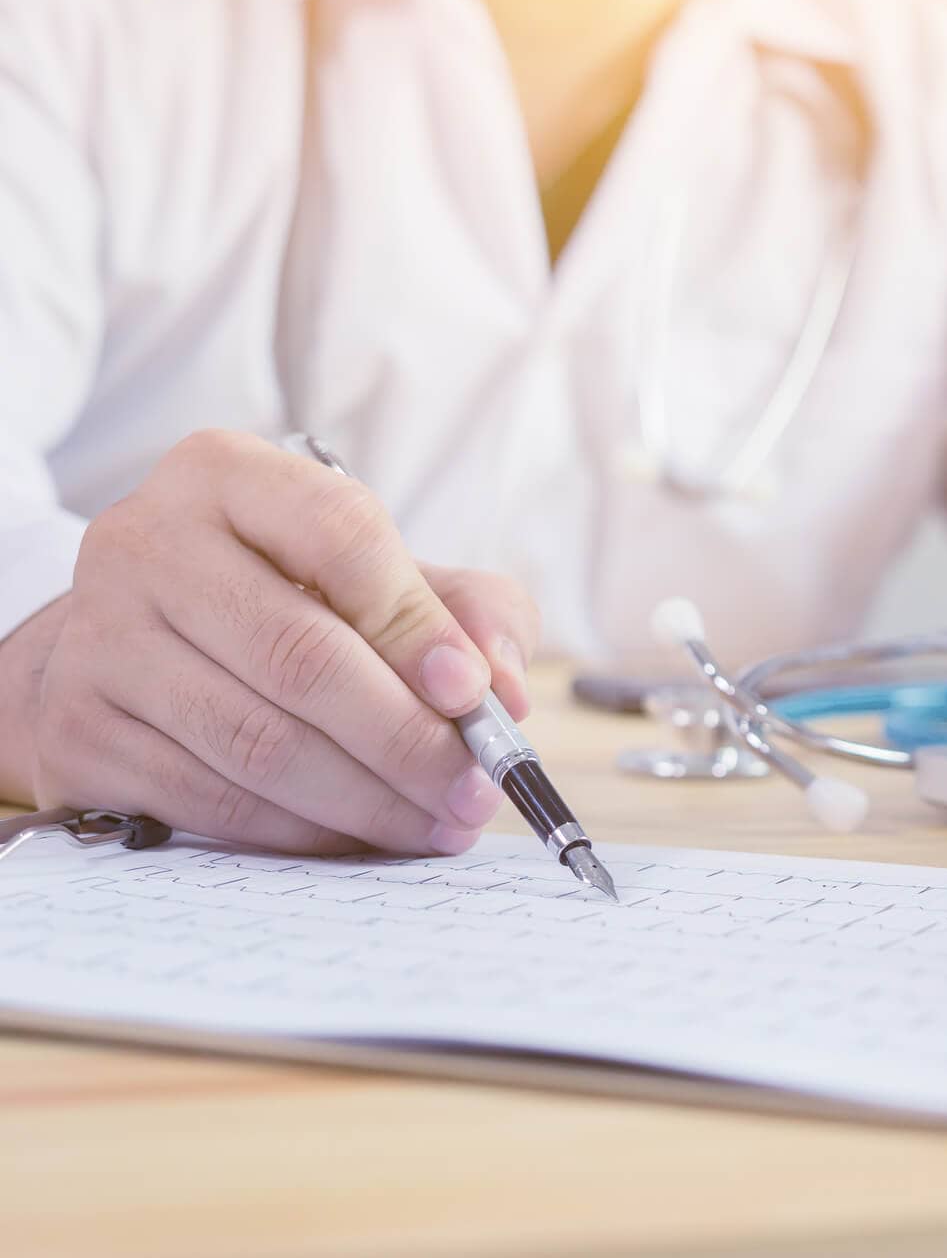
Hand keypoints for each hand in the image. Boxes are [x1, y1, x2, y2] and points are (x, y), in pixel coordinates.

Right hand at [0, 430, 540, 852]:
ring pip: (257, 741)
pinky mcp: (77, 731)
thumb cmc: (291, 597)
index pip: (339, 535)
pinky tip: (361, 835)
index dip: (417, 624)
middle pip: (299, 656)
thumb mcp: (387, 574)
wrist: (141, 642)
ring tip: (438, 823)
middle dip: (406, 739)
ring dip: (368, 799)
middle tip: (474, 788)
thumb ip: (470, 611)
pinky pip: (211, 799)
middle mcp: (144, 543)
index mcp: (225, 475)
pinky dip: (302, 830)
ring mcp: (99, 639)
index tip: (473, 694)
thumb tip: (504, 690)